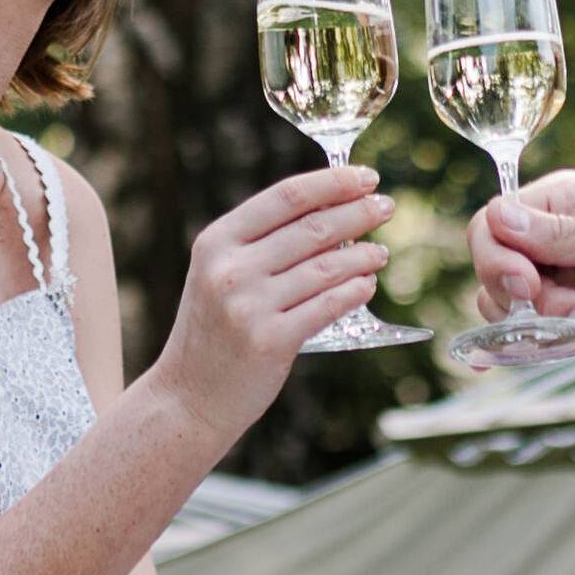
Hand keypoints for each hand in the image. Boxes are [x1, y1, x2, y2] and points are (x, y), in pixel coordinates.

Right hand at [147, 163, 387, 410]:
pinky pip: (327, 306)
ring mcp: (249, 305)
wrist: (188, 397)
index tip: (365, 177)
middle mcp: (230, 269)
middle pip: (312, 228)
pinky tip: (367, 284)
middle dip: (357, 213)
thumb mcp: (220, 274)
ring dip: (362, 256)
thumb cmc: (214, 331)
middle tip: (386, 207)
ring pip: (325, 268)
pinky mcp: (271, 340)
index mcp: (217, 242)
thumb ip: (263, 244)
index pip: (285, 196)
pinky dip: (354, 291)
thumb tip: (332, 212)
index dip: (332, 182)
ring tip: (380, 253)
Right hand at [467, 172, 574, 379]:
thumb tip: (500, 217)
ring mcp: (560, 283)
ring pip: (503, 305)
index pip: (496, 219)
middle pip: (492, 263)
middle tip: (574, 312)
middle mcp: (556, 239)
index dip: (498, 254)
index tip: (527, 286)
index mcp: (569, 201)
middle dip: (522, 296)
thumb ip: (568, 237)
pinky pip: (525, 336)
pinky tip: (544, 350)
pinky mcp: (567, 323)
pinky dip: (531, 347)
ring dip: (542, 325)